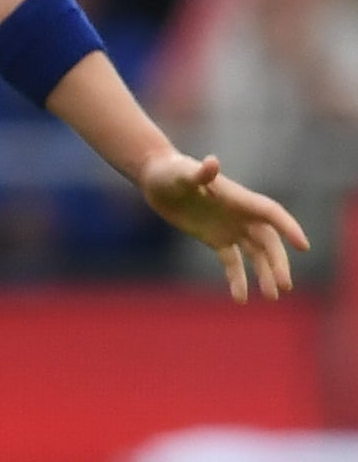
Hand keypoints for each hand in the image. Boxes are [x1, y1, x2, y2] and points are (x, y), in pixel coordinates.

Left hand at [138, 150, 306, 302]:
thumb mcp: (182, 172)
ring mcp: (231, 228)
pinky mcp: (216, 239)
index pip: (271, 213)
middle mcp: (241, 215)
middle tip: (285, 286)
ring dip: (264, 274)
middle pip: (268, 241)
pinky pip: (232, 262)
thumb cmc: (171, 171)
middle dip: (277, 262)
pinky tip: (239, 299)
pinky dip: (237, 279)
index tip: (303, 246)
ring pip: (255, 254)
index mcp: (239, 198)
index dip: (288, 228)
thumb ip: (199, 173)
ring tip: (272, 296)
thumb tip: (212, 162)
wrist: (157, 179)